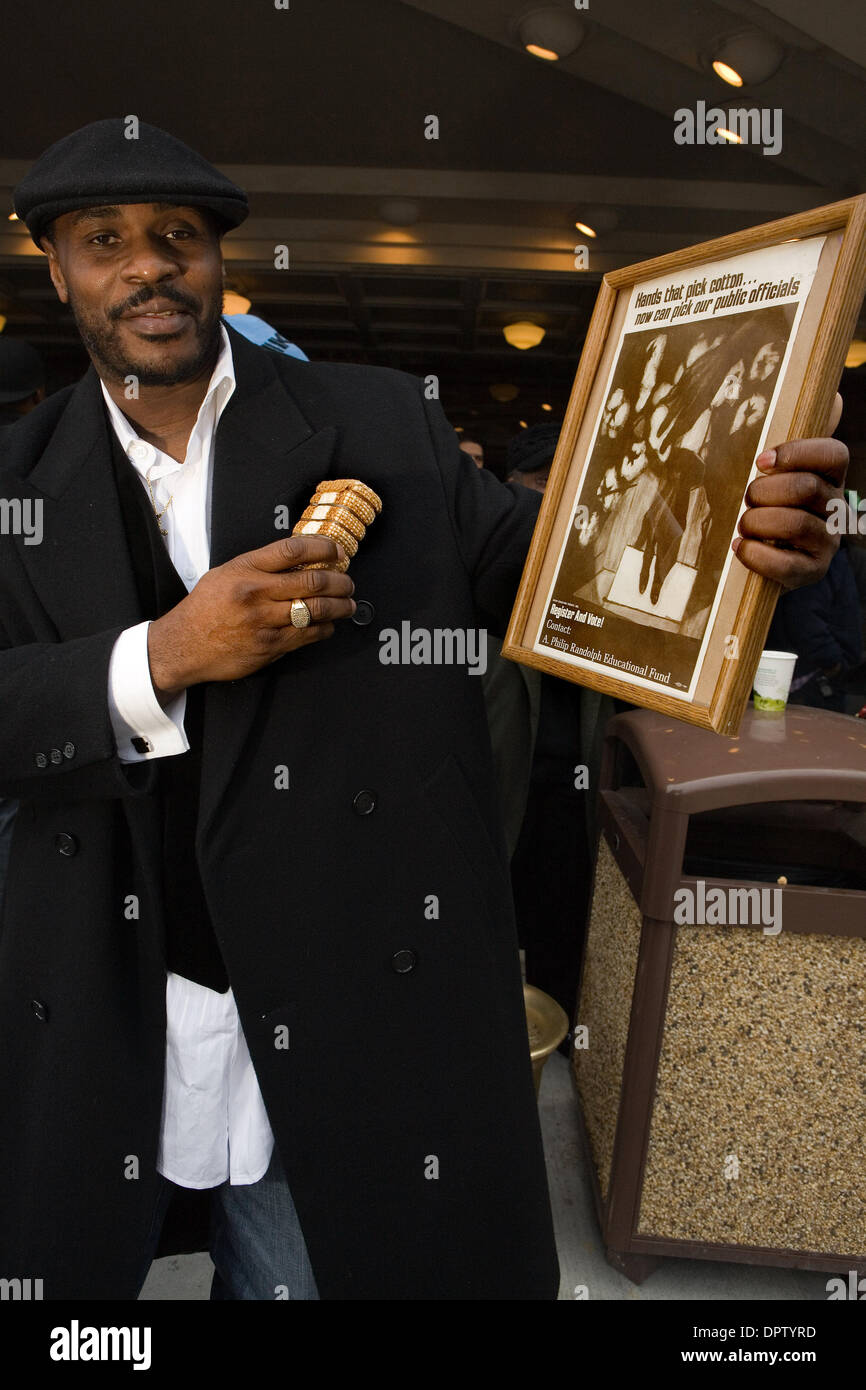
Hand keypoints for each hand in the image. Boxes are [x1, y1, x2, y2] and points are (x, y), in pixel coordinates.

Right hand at [147, 536, 355, 696]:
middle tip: (349, 582)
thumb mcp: (226, 573)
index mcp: (245, 569)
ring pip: (317, 610)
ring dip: (340, 607)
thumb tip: (301, 560)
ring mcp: (264, 621)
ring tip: (348, 604)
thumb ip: (261, 565)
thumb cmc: (205, 607)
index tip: (337, 551)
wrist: (183, 645)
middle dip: (340, 581)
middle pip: (313, 581)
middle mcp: (256, 592)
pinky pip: (308, 634)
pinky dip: (325, 628)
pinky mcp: (269, 646)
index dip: (323, 547)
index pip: (294, 550)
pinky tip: (329, 625)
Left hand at [732, 393, 846, 588]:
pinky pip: (784, 563)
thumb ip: (795, 436)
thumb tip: (836, 396)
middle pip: (806, 488)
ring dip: (757, 521)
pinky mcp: (811, 571)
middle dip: (765, 492)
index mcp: (831, 478)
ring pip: (794, 523)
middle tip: (747, 497)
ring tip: (743, 525)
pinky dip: (755, 554)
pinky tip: (740, 547)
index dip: (797, 453)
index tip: (760, 462)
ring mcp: (827, 542)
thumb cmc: (765, 504)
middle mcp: (836, 508)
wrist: (762, 557)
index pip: (834, 454)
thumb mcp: (776, 470)